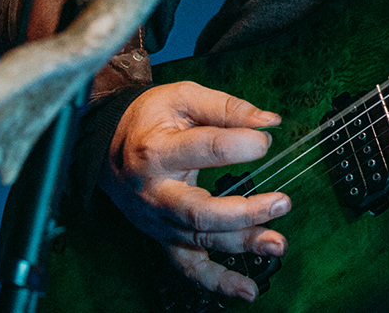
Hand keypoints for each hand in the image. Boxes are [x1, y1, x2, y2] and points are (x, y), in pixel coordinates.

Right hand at [105, 81, 289, 301]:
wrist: (106, 147)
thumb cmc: (149, 119)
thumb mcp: (182, 97)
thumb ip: (226, 107)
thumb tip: (270, 121)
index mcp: (157, 150)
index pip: (206, 149)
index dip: (242, 144)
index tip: (266, 141)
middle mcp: (156, 192)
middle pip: (201, 211)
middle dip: (245, 211)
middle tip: (282, 203)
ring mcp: (159, 220)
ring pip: (201, 240)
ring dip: (242, 244)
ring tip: (278, 243)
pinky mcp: (164, 237)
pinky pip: (189, 267)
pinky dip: (218, 281)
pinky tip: (248, 290)